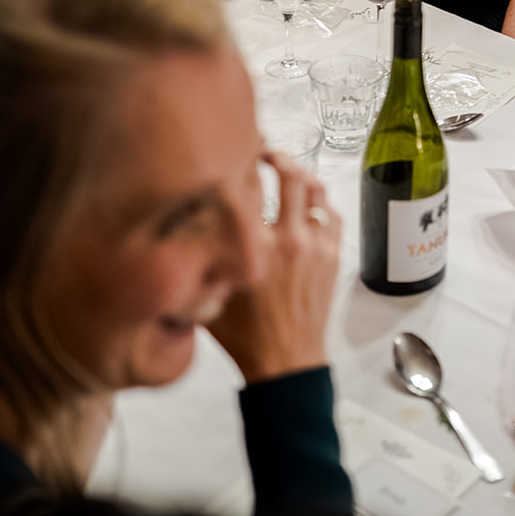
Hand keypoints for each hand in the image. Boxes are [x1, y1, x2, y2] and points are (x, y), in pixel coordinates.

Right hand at [209, 153, 340, 381]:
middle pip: (292, 177)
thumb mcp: (209, 294)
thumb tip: (181, 232)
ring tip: (289, 171)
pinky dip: (322, 203)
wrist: (284, 361)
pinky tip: (310, 202)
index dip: (243, 163)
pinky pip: (333, 215)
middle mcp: (289, 239)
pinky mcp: (332, 256)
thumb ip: (200, 260)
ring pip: (317, 191)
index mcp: (255, 246)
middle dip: (279, 158)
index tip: (236, 154)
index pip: (251, 187)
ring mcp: (316, 246)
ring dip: (303, 176)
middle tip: (266, 154)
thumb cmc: (245, 336)